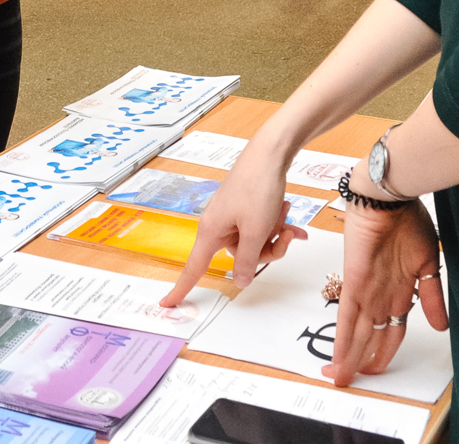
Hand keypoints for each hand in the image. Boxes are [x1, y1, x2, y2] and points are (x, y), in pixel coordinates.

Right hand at [161, 144, 306, 304]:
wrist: (269, 153)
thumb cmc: (257, 188)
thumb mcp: (255, 230)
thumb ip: (247, 261)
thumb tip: (239, 283)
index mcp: (211, 231)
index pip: (193, 268)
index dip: (181, 288)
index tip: (167, 304)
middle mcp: (218, 226)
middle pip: (240, 257)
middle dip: (267, 249)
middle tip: (283, 233)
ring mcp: (231, 217)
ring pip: (255, 243)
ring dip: (275, 233)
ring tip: (285, 214)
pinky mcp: (244, 209)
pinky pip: (259, 228)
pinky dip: (276, 225)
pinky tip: (291, 218)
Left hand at [326, 199, 447, 386]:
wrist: (390, 197)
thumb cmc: (408, 221)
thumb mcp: (428, 263)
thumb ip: (432, 296)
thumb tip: (440, 327)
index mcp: (397, 291)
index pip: (389, 332)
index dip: (382, 352)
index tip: (375, 370)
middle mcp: (379, 295)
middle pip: (369, 337)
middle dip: (360, 362)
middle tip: (349, 381)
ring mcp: (366, 290)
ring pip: (357, 334)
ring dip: (350, 359)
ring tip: (341, 379)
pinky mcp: (354, 282)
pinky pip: (347, 317)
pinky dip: (344, 339)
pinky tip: (339, 358)